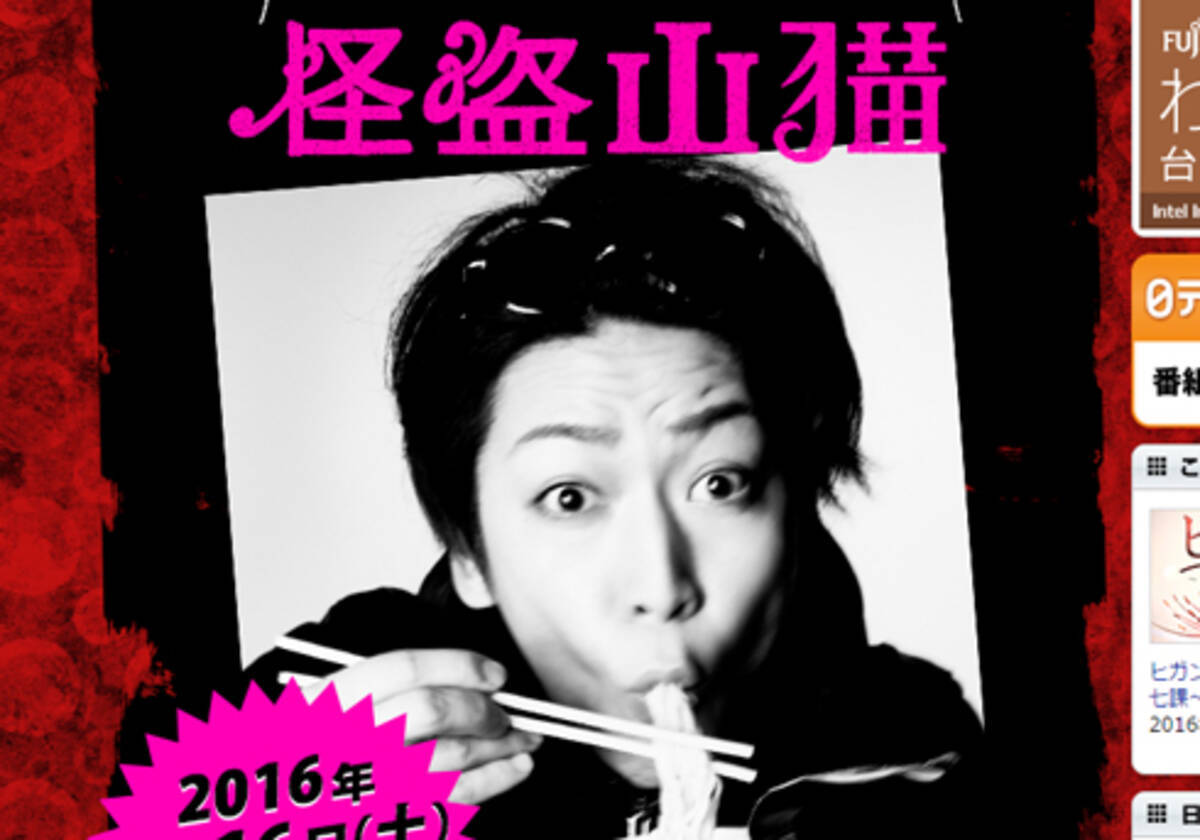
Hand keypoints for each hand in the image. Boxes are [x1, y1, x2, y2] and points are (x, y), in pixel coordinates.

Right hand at [303, 648, 541, 803]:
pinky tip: (513, 768)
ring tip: (524, 739)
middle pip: (433, 711)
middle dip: (483, 710)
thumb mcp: (332, 709)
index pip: (404, 668)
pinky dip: (493, 781)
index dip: (458, 666)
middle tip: (507, 712)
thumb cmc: (320, 754)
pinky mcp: (389, 819)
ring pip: (451, 757)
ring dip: (500, 746)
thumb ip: (387, 691)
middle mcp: (348, 741)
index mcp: (332, 702)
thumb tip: (471, 682)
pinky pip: (453, 800)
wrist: (284, 810)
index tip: (494, 673)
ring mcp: (367, 785)